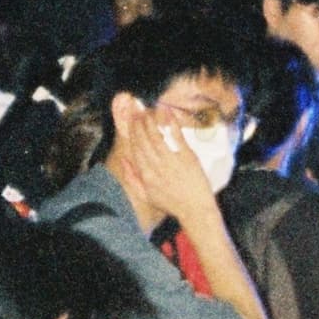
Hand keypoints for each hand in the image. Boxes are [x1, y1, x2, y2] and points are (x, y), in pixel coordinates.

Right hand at [119, 114, 226, 231]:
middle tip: (136, 109)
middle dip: (138, 123)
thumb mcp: (146, 195)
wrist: (194, 209)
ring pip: (156, 136)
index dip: (132, 133)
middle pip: (144, 140)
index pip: (135, 149)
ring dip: (150, 121)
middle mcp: (156, 166)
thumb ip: (132, 178)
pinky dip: (169, 123)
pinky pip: (175, 137)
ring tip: (147, 109)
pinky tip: (165, 112)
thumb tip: (124, 160)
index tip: (130, 120)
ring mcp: (171, 161)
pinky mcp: (186, 156)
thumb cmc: (171, 203)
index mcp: (146, 175)